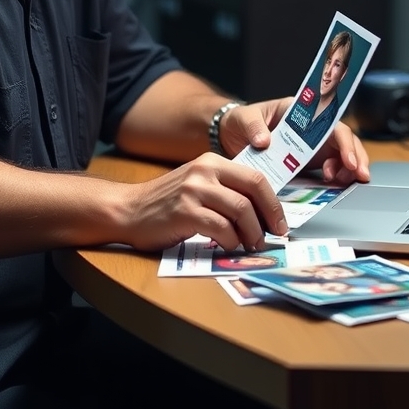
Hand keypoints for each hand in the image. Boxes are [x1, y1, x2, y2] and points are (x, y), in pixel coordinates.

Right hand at [118, 153, 286, 252]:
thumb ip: (225, 190)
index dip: (273, 203)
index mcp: (212, 162)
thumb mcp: (198, 185)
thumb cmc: (167, 203)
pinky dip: (230, 241)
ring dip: (251, 233)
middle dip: (269, 218)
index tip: (280, 223)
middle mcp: (205, 171)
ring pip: (241, 210)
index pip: (255, 178)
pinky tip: (228, 247)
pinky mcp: (185, 212)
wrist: (129, 209)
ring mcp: (194, 190)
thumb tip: (261, 213)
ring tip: (250, 246)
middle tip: (272, 237)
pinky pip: (221, 228)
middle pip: (252, 192)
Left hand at [221, 99, 370, 185]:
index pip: (329, 123)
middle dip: (355, 157)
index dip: (343, 140)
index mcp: (300, 113)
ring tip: (344, 183)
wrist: (231, 135)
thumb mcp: (244, 119)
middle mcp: (311, 129)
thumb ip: (254, 127)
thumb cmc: (241, 121)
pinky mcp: (307, 165)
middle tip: (359, 175)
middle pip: (343, 140)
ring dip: (349, 170)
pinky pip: (328, 172)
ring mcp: (311, 148)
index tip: (348, 158)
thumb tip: (264, 141)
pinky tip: (335, 188)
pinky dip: (336, 180)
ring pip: (341, 156)